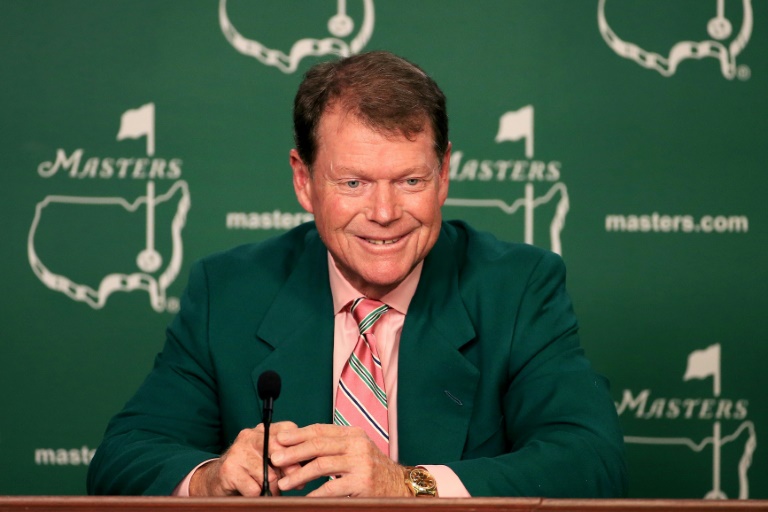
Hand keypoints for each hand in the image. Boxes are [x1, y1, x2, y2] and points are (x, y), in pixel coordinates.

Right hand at [189, 421, 300, 495]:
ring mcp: (238, 452)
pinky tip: (256, 493)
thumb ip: (287, 458)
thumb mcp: (269, 458)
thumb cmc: (251, 469)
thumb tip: (305, 469)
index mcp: (263, 430)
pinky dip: (258, 495)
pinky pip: (254, 488)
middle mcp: (249, 436)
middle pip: (278, 450)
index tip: (303, 463)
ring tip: (272, 491)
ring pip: (268, 474)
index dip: (298, 448)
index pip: (288, 430)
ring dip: (273, 488)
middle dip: (289, 469)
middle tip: (292, 482)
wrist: (219, 479)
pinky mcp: (229, 470)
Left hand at [270, 423, 410, 496]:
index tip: (279, 439)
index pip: (321, 430)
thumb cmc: (372, 469)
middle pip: (318, 445)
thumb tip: (299, 447)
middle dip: (293, 452)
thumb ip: (333, 447)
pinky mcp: (362, 483)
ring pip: (322, 466)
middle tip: (275, 459)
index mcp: (353, 434)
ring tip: (284, 483)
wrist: (400, 486)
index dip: (298, 434)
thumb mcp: (355, 451)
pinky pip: (332, 488)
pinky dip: (315, 494)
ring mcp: (360, 463)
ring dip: (299, 475)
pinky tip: (304, 498)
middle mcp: (357, 444)